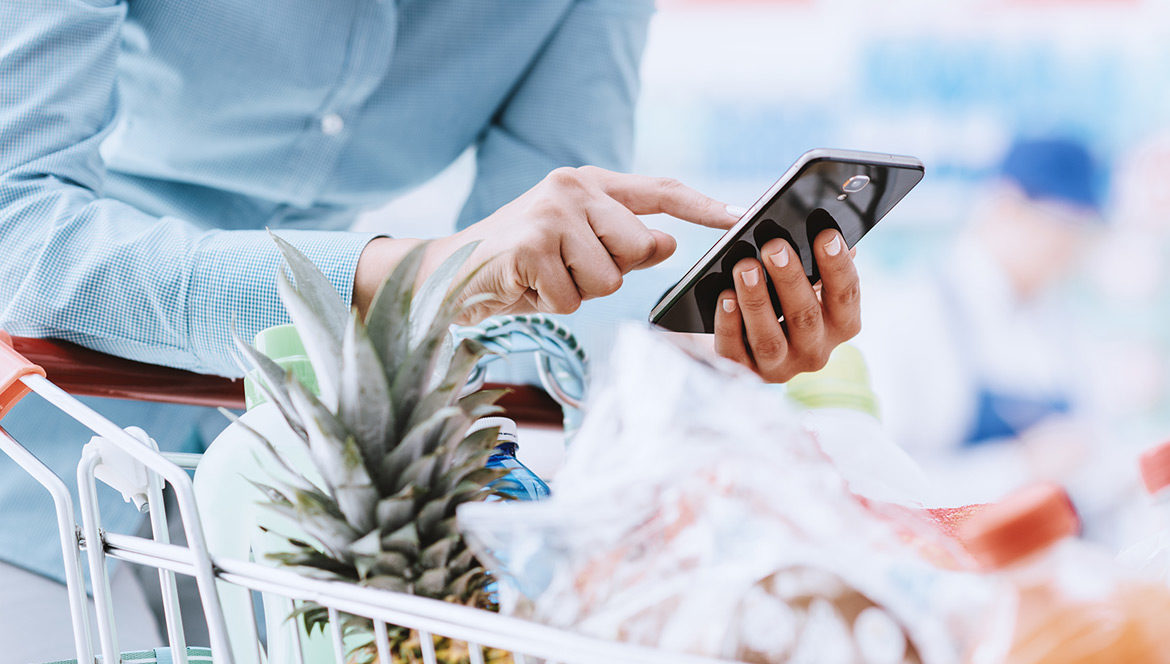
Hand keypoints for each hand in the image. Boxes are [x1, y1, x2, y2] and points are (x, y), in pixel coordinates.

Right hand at [371, 166, 736, 320]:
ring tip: (542, 279)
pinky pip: (571, 297)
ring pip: (607, 280)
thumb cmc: (521, 265)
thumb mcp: (578, 249)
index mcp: (590, 184)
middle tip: (567, 270)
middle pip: (638, 247)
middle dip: (610, 274)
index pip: (659, 189)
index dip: (702, 206)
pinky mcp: (532, 243)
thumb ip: (623, 243)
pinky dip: (549, 305)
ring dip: (575, 294)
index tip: (739, 217)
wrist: (449, 274)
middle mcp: (573, 187)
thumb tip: (666, 244)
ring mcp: (551, 212)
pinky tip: (524, 287)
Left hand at [713, 230, 861, 382]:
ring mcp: (780, 367)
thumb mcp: (804, 281)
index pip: (845, 296)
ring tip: (744, 267)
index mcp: (838, 324)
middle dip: (790, 279)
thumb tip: (827, 231)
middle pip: (806, 316)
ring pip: (770, 338)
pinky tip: (724, 297)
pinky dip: (729, 324)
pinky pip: (735, 352)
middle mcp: (815, 351)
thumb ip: (817, 262)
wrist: (744, 339)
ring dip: (757, 300)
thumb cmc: (781, 298)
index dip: (838, 266)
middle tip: (774, 246)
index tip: (826, 234)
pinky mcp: (745, 373)